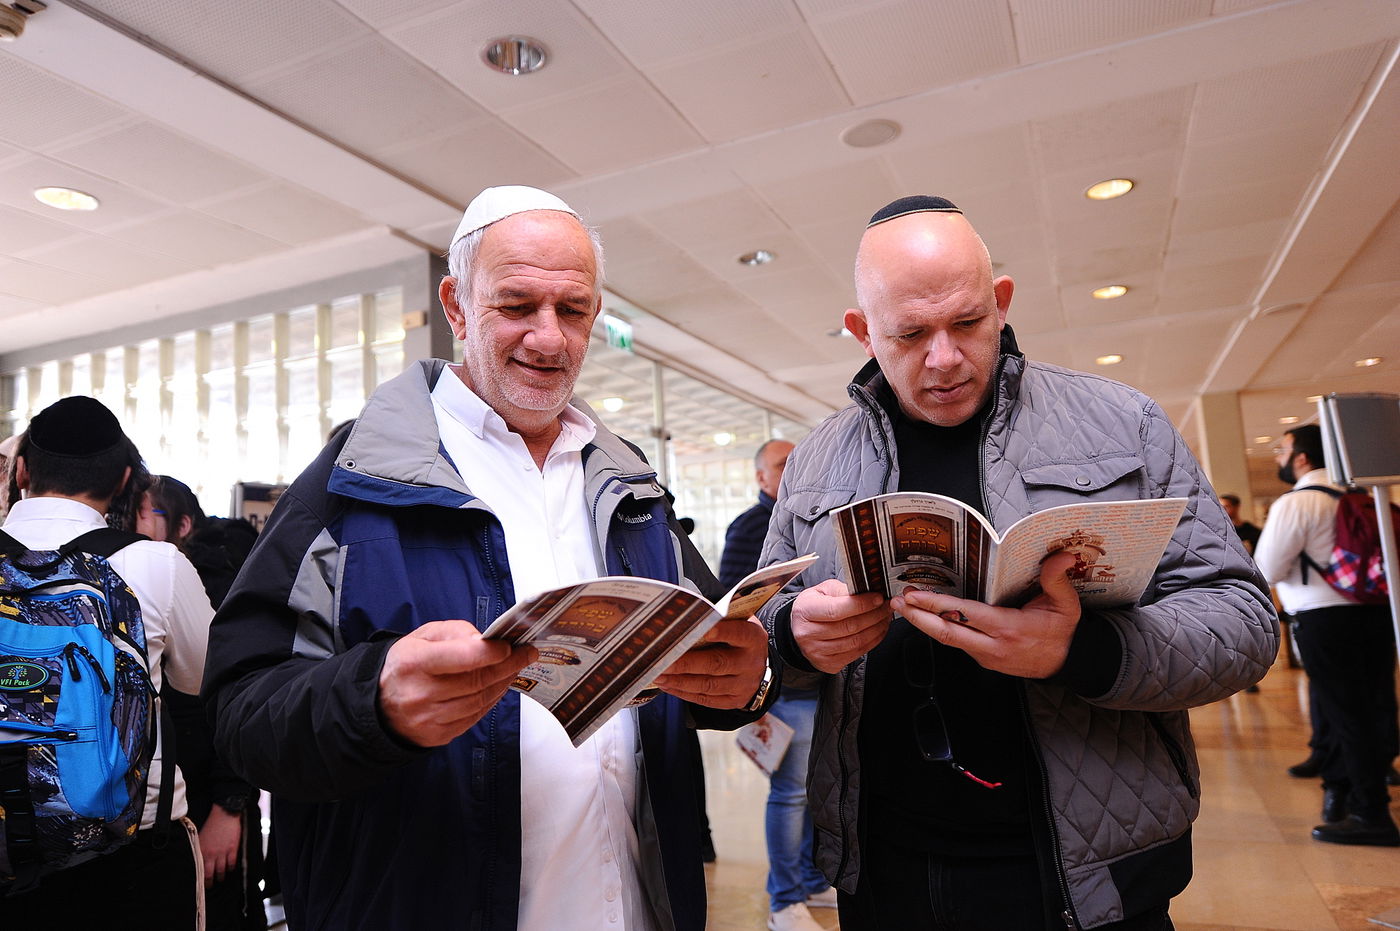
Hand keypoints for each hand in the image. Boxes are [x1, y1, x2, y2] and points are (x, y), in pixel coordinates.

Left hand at [199, 804, 241, 882]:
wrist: (224, 815)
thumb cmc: (211, 825)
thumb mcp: (201, 839)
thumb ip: (201, 851)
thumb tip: (201, 862)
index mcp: (202, 851)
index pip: (201, 871)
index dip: (202, 880)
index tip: (203, 884)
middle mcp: (211, 854)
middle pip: (211, 874)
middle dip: (211, 882)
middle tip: (212, 886)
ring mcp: (223, 852)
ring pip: (222, 871)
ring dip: (221, 877)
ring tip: (221, 879)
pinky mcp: (233, 849)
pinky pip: (232, 864)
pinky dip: (231, 868)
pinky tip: (230, 869)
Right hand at [378, 621, 537, 746]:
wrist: (379, 703)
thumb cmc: (406, 665)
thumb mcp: (422, 637)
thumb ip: (455, 633)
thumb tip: (484, 641)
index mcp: (414, 663)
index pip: (461, 658)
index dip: (490, 652)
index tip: (509, 646)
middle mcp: (420, 694)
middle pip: (476, 681)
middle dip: (507, 666)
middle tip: (526, 654)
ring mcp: (429, 719)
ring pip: (479, 701)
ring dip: (502, 684)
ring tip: (514, 669)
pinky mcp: (437, 736)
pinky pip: (474, 717)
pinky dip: (490, 701)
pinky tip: (498, 687)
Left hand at [653, 617, 767, 708]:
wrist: (756, 664)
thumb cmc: (738, 636)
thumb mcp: (737, 622)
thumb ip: (718, 620)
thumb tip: (683, 618)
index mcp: (753, 638)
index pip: (739, 633)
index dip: (722, 632)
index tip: (703, 630)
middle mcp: (751, 663)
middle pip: (717, 663)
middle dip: (687, 664)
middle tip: (663, 662)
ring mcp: (744, 685)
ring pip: (709, 685)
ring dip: (680, 681)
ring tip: (658, 675)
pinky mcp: (734, 700)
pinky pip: (706, 699)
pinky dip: (684, 693)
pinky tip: (668, 685)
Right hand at [790, 579, 891, 673]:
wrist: (800, 629)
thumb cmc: (814, 607)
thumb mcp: (823, 591)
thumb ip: (843, 590)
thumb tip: (867, 592)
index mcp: (805, 611)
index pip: (837, 610)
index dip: (862, 605)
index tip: (878, 598)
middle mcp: (807, 634)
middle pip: (849, 627)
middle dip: (874, 616)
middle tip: (887, 606)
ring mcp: (817, 652)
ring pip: (856, 642)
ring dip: (877, 629)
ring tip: (885, 617)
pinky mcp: (827, 664)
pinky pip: (856, 654)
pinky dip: (872, 642)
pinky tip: (878, 631)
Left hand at [892, 551, 1081, 678]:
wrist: (1068, 663)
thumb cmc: (1063, 632)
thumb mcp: (1066, 604)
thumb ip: (1056, 578)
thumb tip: (1062, 555)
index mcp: (1009, 628)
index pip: (965, 616)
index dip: (937, 606)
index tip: (915, 595)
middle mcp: (992, 645)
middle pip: (946, 633)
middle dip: (917, 616)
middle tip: (896, 601)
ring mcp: (986, 655)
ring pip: (948, 639)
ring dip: (923, 622)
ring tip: (904, 604)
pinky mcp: (983, 659)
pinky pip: (957, 642)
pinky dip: (939, 628)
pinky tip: (926, 616)